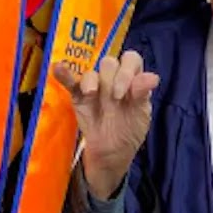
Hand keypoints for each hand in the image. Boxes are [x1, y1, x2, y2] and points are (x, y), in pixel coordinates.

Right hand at [53, 51, 160, 199]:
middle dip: (112, 78)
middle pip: (109, 62)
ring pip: (91, 72)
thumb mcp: (141, 114)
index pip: (131, 59)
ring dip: (92, 80)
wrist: (111, 153)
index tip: (126, 91)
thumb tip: (153, 77)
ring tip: (92, 94)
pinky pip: (70, 82)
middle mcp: (113, 77)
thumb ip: (143, 94)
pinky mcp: (78, 96)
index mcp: (132, 78)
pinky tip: (58, 68)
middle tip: (115, 98)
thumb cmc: (130, 129)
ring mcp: (94, 86)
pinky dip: (64, 74)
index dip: (128, 70)